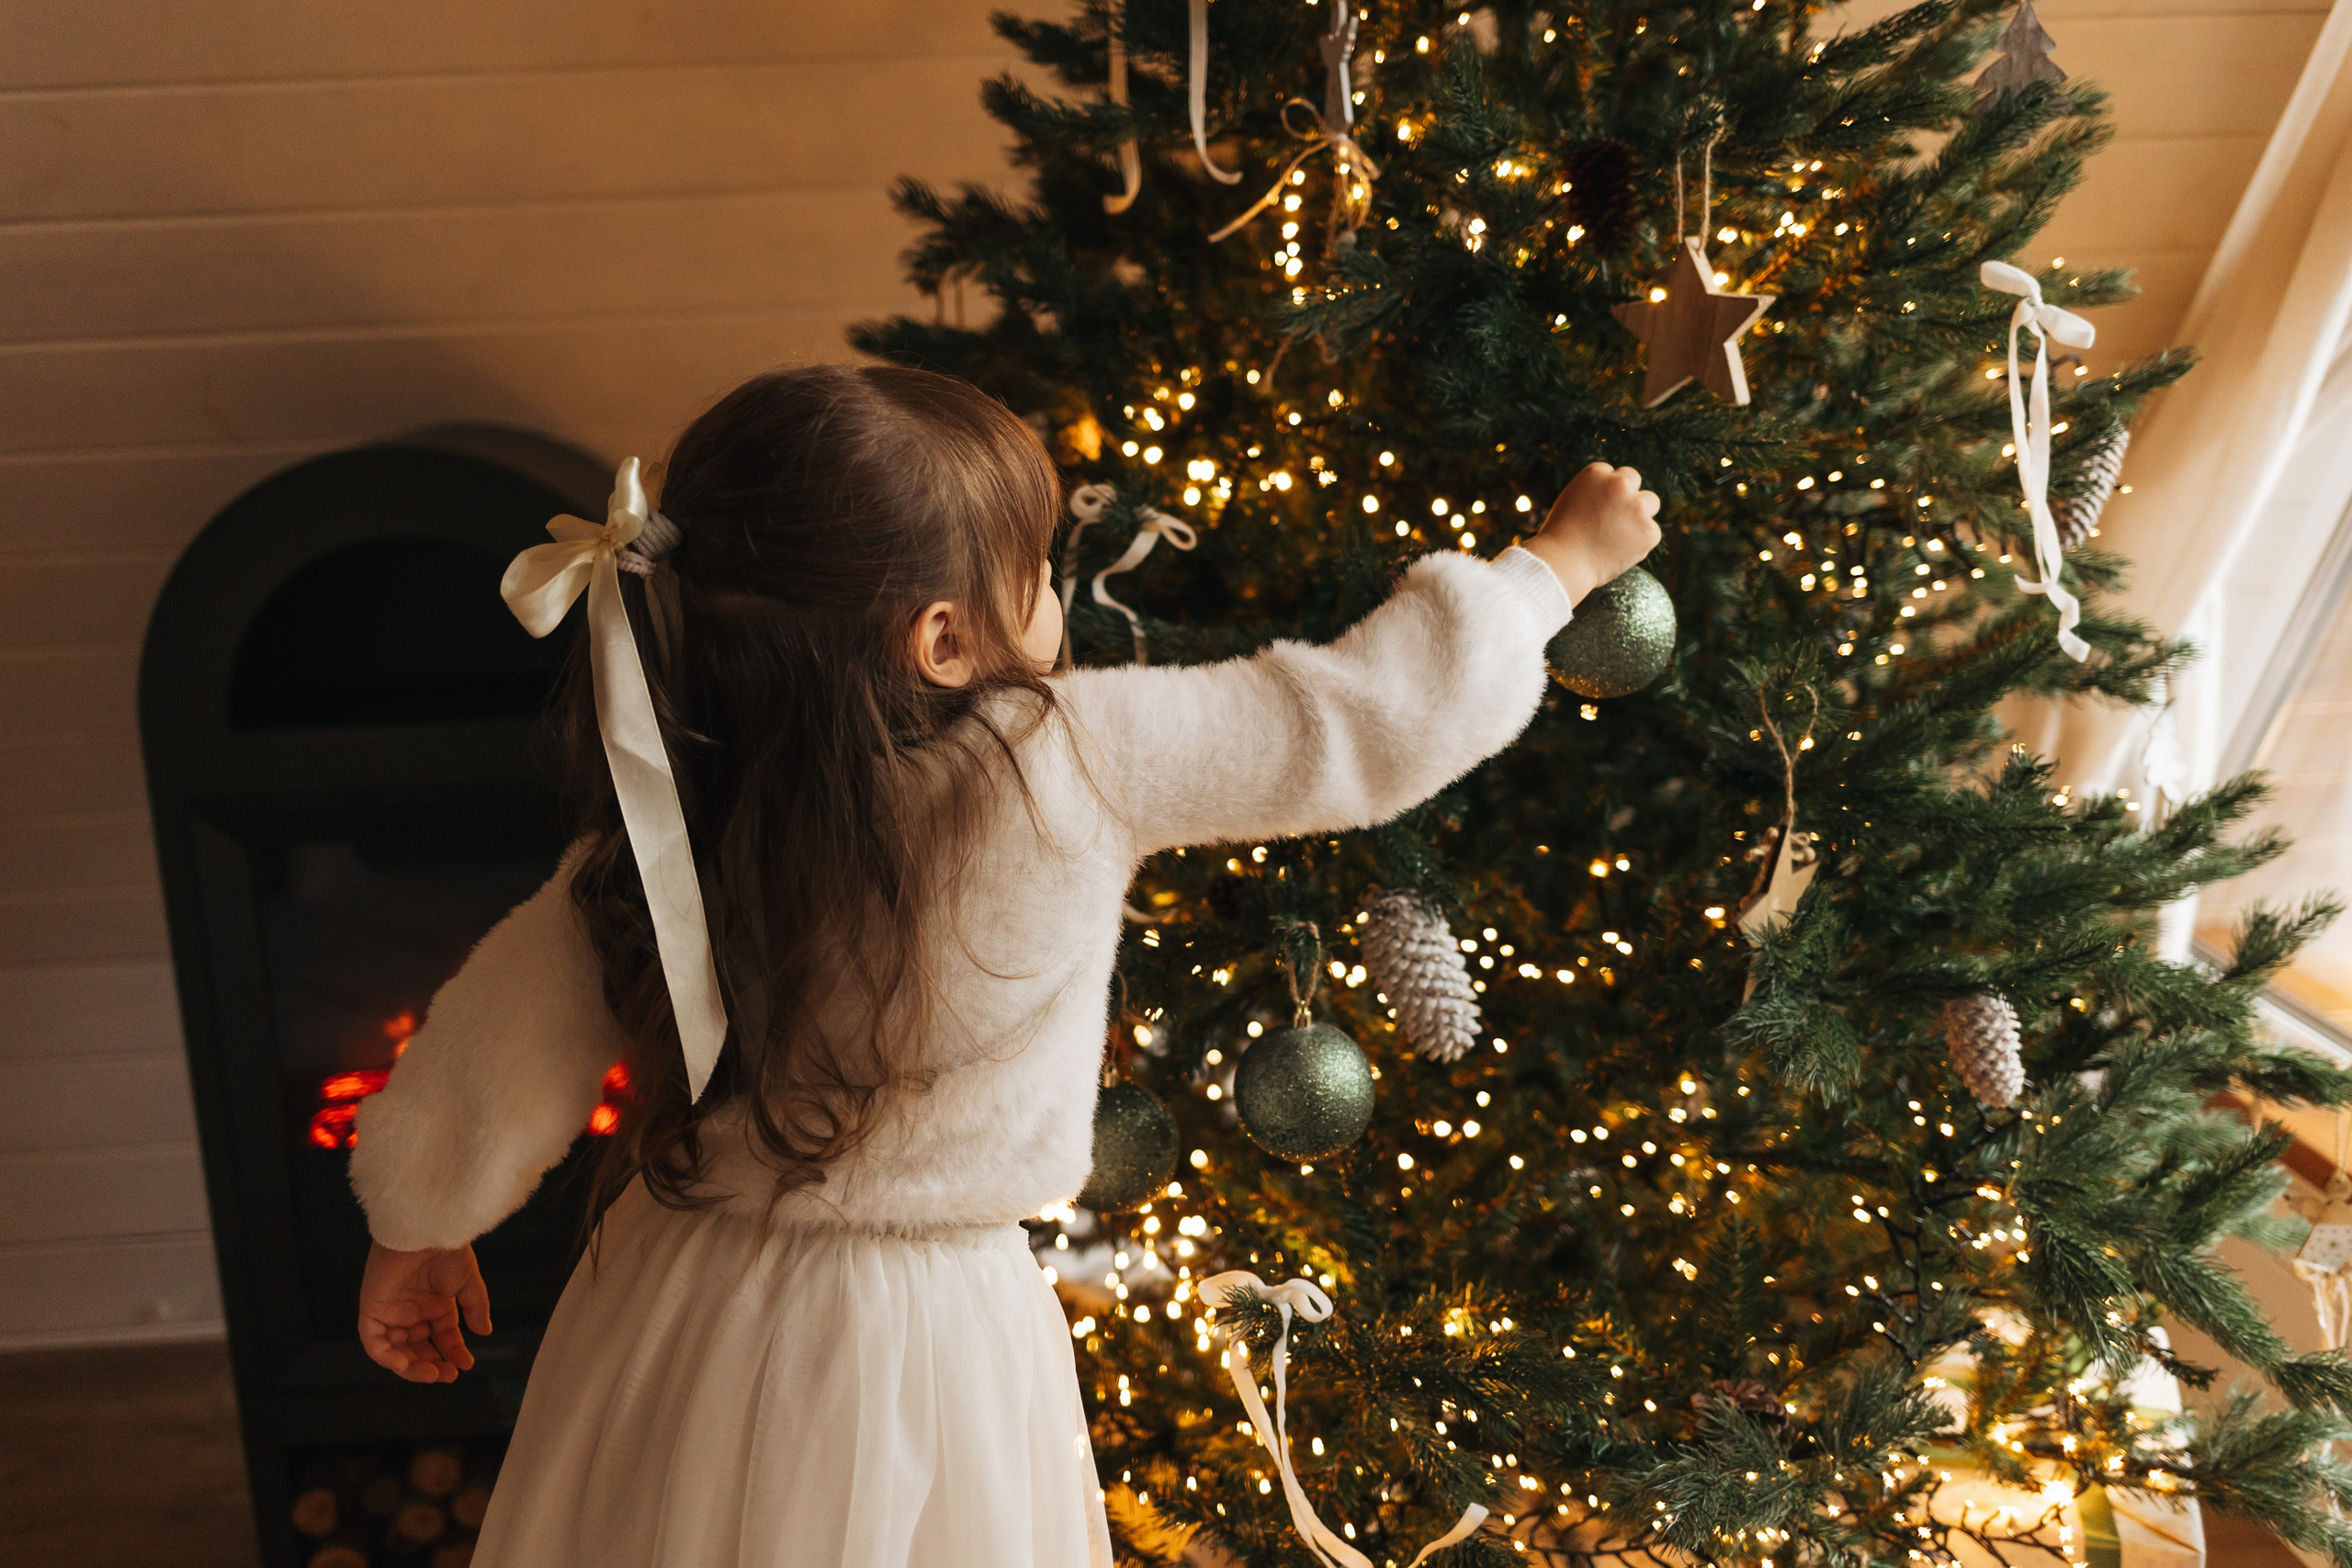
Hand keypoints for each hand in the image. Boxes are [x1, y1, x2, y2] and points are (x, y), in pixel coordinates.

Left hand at [359, 1241, 490, 1382]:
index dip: (453, 1353)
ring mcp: (392, 1312)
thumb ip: (475, 1308)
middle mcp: (412, 1312)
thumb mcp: (467, 1282)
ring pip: (396, 1351)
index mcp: (435, 1305)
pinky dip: (386, 1357)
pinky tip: (405, 1364)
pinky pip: (374, 1342)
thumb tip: (485, 1332)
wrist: (424, 1231)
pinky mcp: (373, 1309)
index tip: (466, 1365)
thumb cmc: (445, 1250)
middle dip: (432, 1365)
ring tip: (430, 1373)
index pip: (442, 1338)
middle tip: (446, 1375)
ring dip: (411, 1367)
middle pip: (418, 1349)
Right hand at [1518, 462, 1662, 605]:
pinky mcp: (1649, 530)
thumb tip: (1619, 496)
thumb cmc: (1561, 536)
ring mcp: (1637, 506)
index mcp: (1596, 472)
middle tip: (1612, 520)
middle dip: (1626, 495)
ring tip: (1617, 536)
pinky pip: (1651, 532)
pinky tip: (1619, 551)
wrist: (1563, 562)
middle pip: (1634, 480)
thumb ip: (1596, 492)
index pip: (1614, 474)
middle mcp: (1619, 483)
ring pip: (1650, 503)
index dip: (1607, 493)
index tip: (1598, 510)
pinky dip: (1640, 542)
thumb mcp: (1573, 500)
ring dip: (1640, 515)